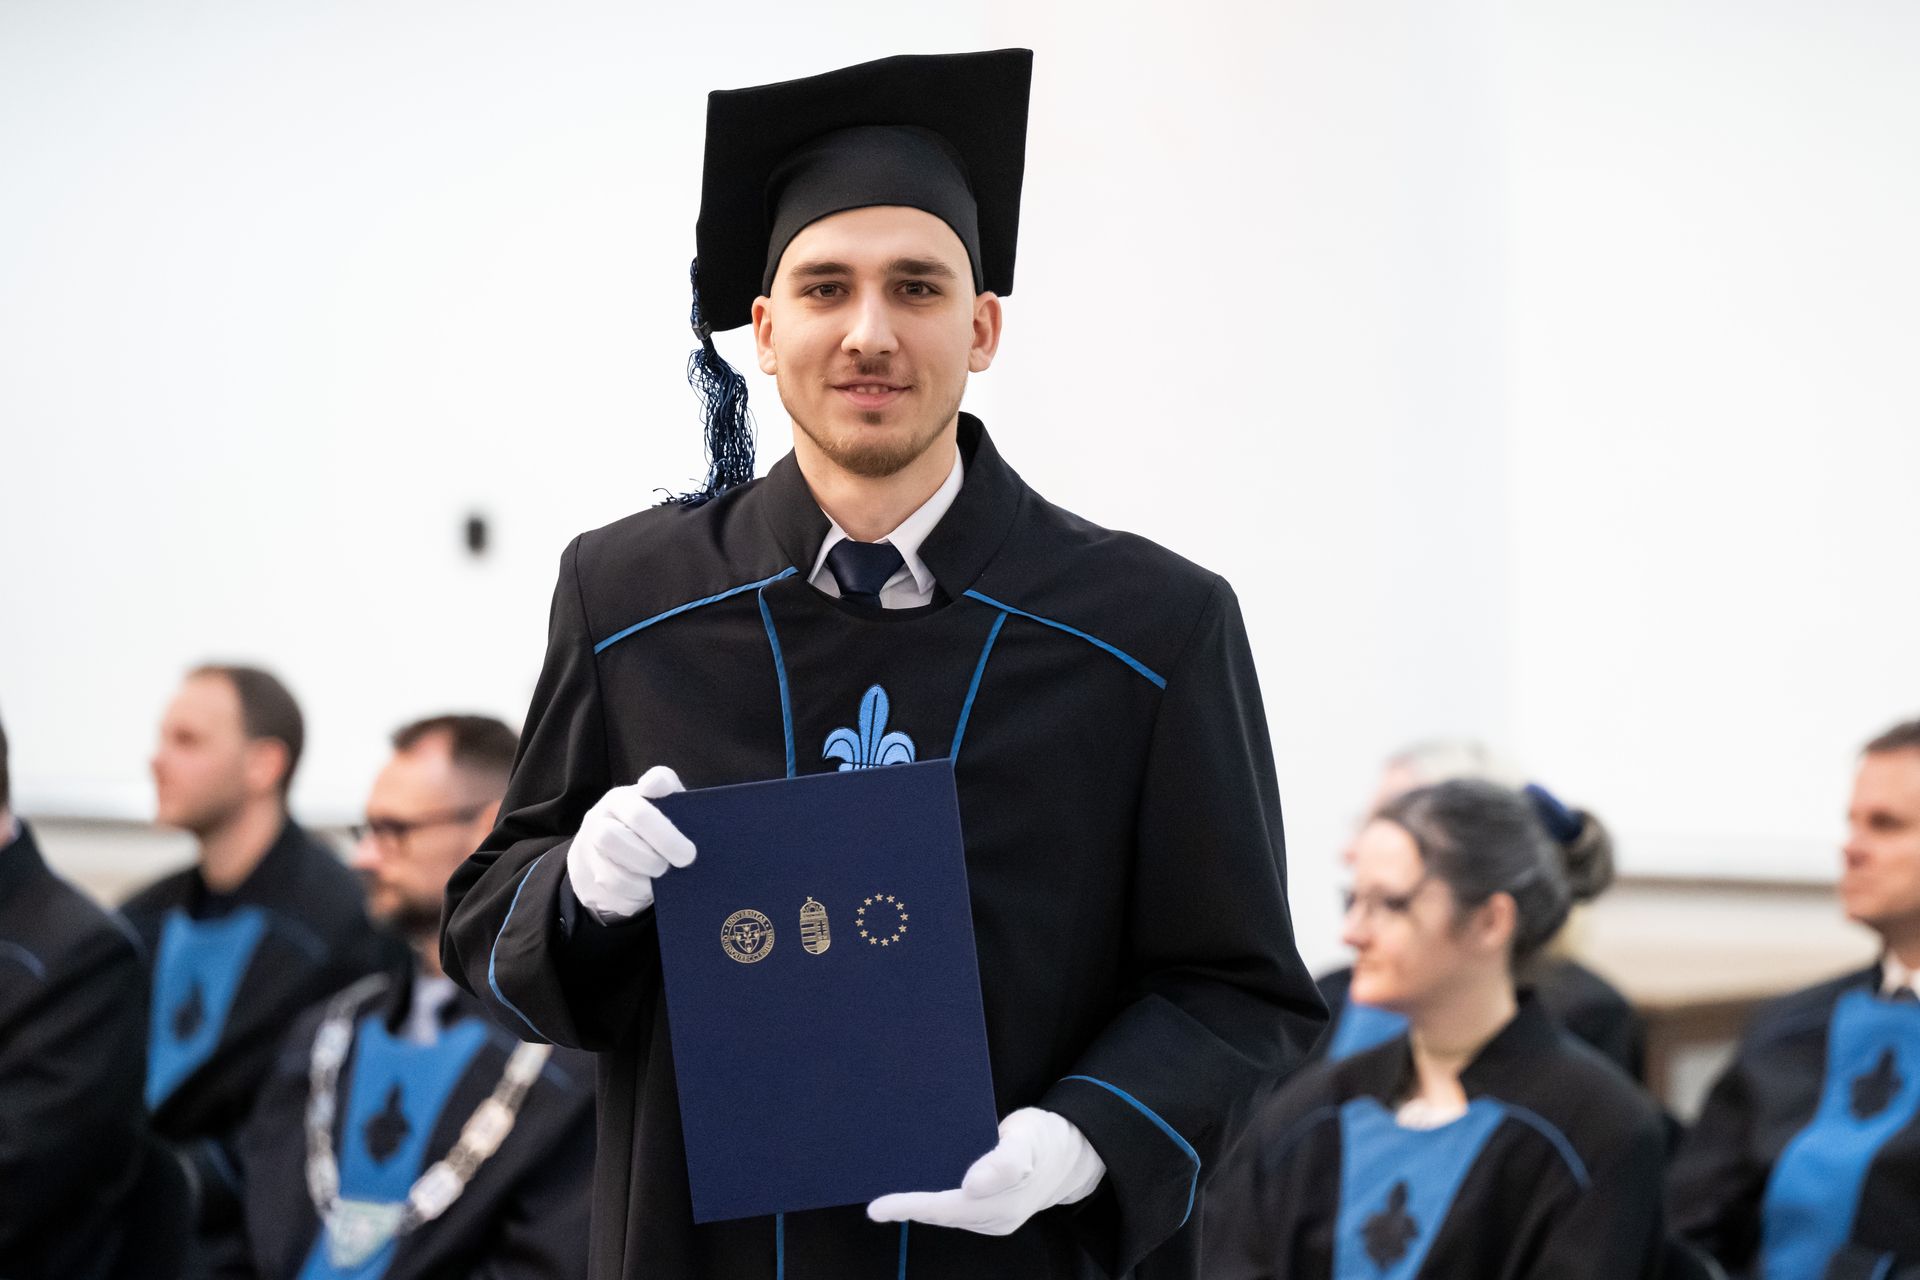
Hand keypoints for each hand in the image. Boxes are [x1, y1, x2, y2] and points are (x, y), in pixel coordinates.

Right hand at [565, 766, 694, 922]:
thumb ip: (663, 785)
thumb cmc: (646, 820)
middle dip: (650, 859)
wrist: (607, 845)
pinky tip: (645, 889)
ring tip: (660, 879)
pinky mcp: (587, 881)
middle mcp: (597, 823)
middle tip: (678, 867)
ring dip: (643, 883)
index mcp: (618, 800)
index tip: (689, 853)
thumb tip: (654, 783)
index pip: (637, 812)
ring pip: (611, 876)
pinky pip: (611, 897)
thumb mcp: (658, 798)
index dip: (662, 832)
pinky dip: (634, 898)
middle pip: (613, 841)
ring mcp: (588, 853)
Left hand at [866, 1108, 1104, 1236]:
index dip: (908, 1207)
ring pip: (947, 1214)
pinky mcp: (993, 1213)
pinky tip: (921, 1185)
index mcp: (1000, 1203)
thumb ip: (1003, 1162)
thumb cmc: (1048, 1140)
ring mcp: (993, 1219)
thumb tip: (971, 1186)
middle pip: (940, 1214)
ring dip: (919, 1204)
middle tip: (874, 1196)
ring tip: (889, 1190)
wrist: (1075, 1154)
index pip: (943, 1208)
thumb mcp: (1028, 1139)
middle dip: (907, 1207)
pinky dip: (935, 1201)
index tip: (876, 1208)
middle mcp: (993, 1218)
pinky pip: (956, 1210)